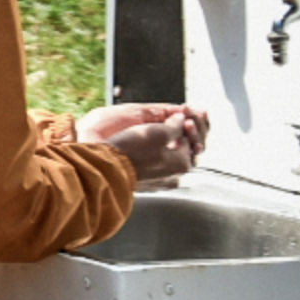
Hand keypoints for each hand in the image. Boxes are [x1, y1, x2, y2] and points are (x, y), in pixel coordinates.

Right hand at [79, 102, 206, 186]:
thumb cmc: (131, 151)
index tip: (177, 115)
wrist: (107, 169)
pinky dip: (154, 156)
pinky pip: (155, 167)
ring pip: (169, 160)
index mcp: (183, 163)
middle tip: (168, 123)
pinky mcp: (145, 184)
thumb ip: (175, 125)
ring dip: (165, 146)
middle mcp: (175, 176)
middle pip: (183, 151)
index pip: (192, 140)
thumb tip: (181, 120)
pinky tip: (143, 148)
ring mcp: (160, 182)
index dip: (186, 125)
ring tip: (153, 135)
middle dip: (178, 135)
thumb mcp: (157, 131)